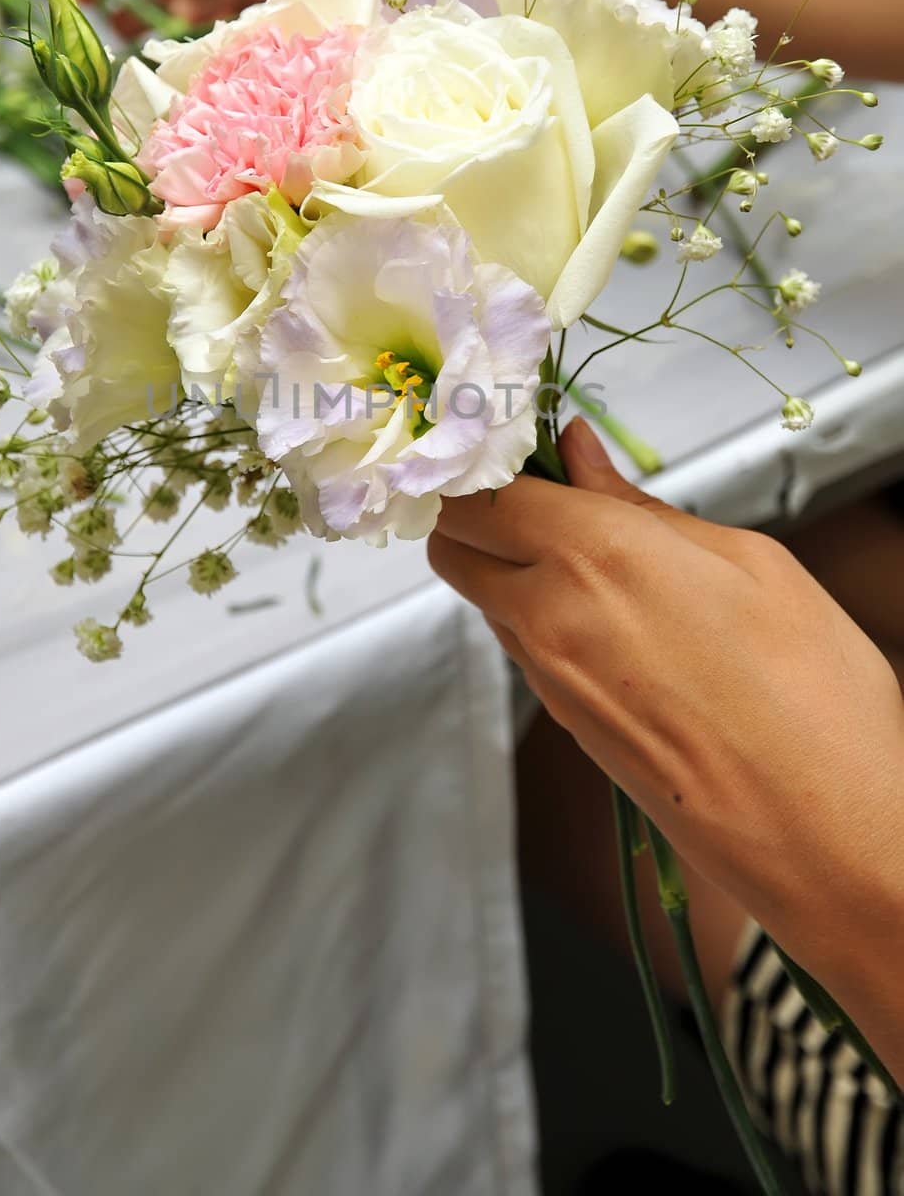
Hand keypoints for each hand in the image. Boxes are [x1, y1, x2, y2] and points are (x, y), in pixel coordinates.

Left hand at [428, 420, 903, 995]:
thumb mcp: (748, 563)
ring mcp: (550, 680)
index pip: (478, 492)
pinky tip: (617, 615)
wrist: (827, 838)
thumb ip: (640, 504)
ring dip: (512, 564)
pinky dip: (542, 617)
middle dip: (478, 510)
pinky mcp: (566, 724)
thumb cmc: (815, 699)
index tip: (518, 442)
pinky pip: (525, 648)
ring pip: (486, 598)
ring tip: (598, 554)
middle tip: (543, 491)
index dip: (487, 460)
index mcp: (593, 556)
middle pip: (454, 545)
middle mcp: (549, 618)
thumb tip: (580, 456)